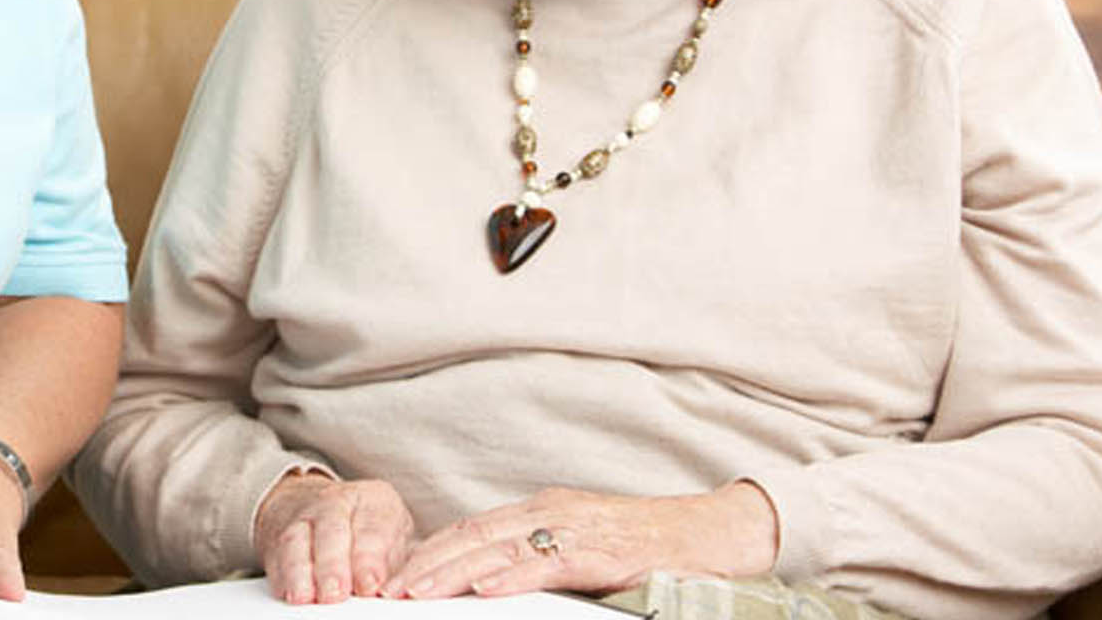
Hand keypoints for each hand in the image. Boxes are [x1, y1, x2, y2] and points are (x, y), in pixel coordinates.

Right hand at [252, 472, 416, 603]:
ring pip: (298, 539)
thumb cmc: (365, 532)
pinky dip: (281, 575)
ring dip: (301, 571)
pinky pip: (276, 554)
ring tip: (306, 595)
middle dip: (333, 564)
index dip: (369, 557)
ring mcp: (303, 516)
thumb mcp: (392, 539)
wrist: (317, 507)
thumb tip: (394, 590)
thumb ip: (392, 564)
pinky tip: (288, 591)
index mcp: (375, 500)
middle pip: (332, 530)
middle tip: (336, 592)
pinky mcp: (278, 536)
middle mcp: (336, 501)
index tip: (369, 584)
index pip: (373, 527)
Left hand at [381, 483, 778, 600]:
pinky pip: (550, 563)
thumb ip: (540, 559)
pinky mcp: (605, 552)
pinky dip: (513, 575)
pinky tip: (486, 588)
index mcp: (543, 510)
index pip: (471, 529)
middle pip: (473, 536)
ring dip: (453, 572)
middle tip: (386, 589)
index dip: (429, 551)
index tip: (394, 573)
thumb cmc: (650, 547)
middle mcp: (552, 512)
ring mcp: (577, 528)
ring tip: (417, 591)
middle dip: (426, 564)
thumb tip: (491, 583)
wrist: (715, 534)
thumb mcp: (583, 548)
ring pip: (500, 547)